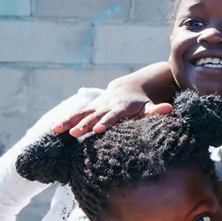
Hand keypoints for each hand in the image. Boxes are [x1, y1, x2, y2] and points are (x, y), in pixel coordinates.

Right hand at [55, 97, 171, 137]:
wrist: (128, 87)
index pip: (113, 116)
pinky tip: (52, 131)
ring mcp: (95, 107)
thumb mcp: (149, 106)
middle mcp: (106, 106)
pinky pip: (74, 115)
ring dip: (68, 121)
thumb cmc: (141, 102)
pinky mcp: (88, 109)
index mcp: (121, 108)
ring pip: (80, 114)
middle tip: (74, 132)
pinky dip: (64, 121)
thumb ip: (157, 110)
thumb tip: (169, 109)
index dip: (105, 122)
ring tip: (56, 130)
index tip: (96, 130)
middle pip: (94, 116)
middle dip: (83, 124)